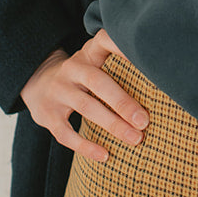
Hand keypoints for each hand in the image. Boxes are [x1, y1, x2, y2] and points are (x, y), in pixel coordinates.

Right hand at [19, 29, 148, 162]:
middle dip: (123, 102)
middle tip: (145, 120)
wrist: (35, 83)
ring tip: (136, 139)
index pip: (104, 41)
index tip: (146, 59)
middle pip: (98, 82)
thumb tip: (162, 81)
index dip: (123, 46)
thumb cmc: (79, 76)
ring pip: (87, 108)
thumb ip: (118, 65)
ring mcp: (58, 91)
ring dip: (113, 125)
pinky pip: (67, 134)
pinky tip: (105, 155)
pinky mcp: (47, 115)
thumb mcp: (93, 62)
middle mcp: (72, 69)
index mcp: (88, 55)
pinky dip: (86, 146)